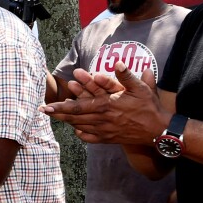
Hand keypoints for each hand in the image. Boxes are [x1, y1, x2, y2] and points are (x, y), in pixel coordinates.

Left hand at [41, 64, 165, 143]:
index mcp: (106, 106)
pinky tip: (76, 130)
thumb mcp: (141, 88)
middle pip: (74, 118)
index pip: (77, 107)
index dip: (60, 107)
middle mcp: (102, 120)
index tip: (46, 107)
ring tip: (56, 116)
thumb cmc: (149, 107)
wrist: (158, 131)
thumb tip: (118, 62)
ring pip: (80, 127)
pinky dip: (81, 134)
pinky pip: (91, 138)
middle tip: (44, 111)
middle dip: (58, 114)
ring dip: (67, 121)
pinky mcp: (110, 139)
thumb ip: (127, 76)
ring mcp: (105, 131)